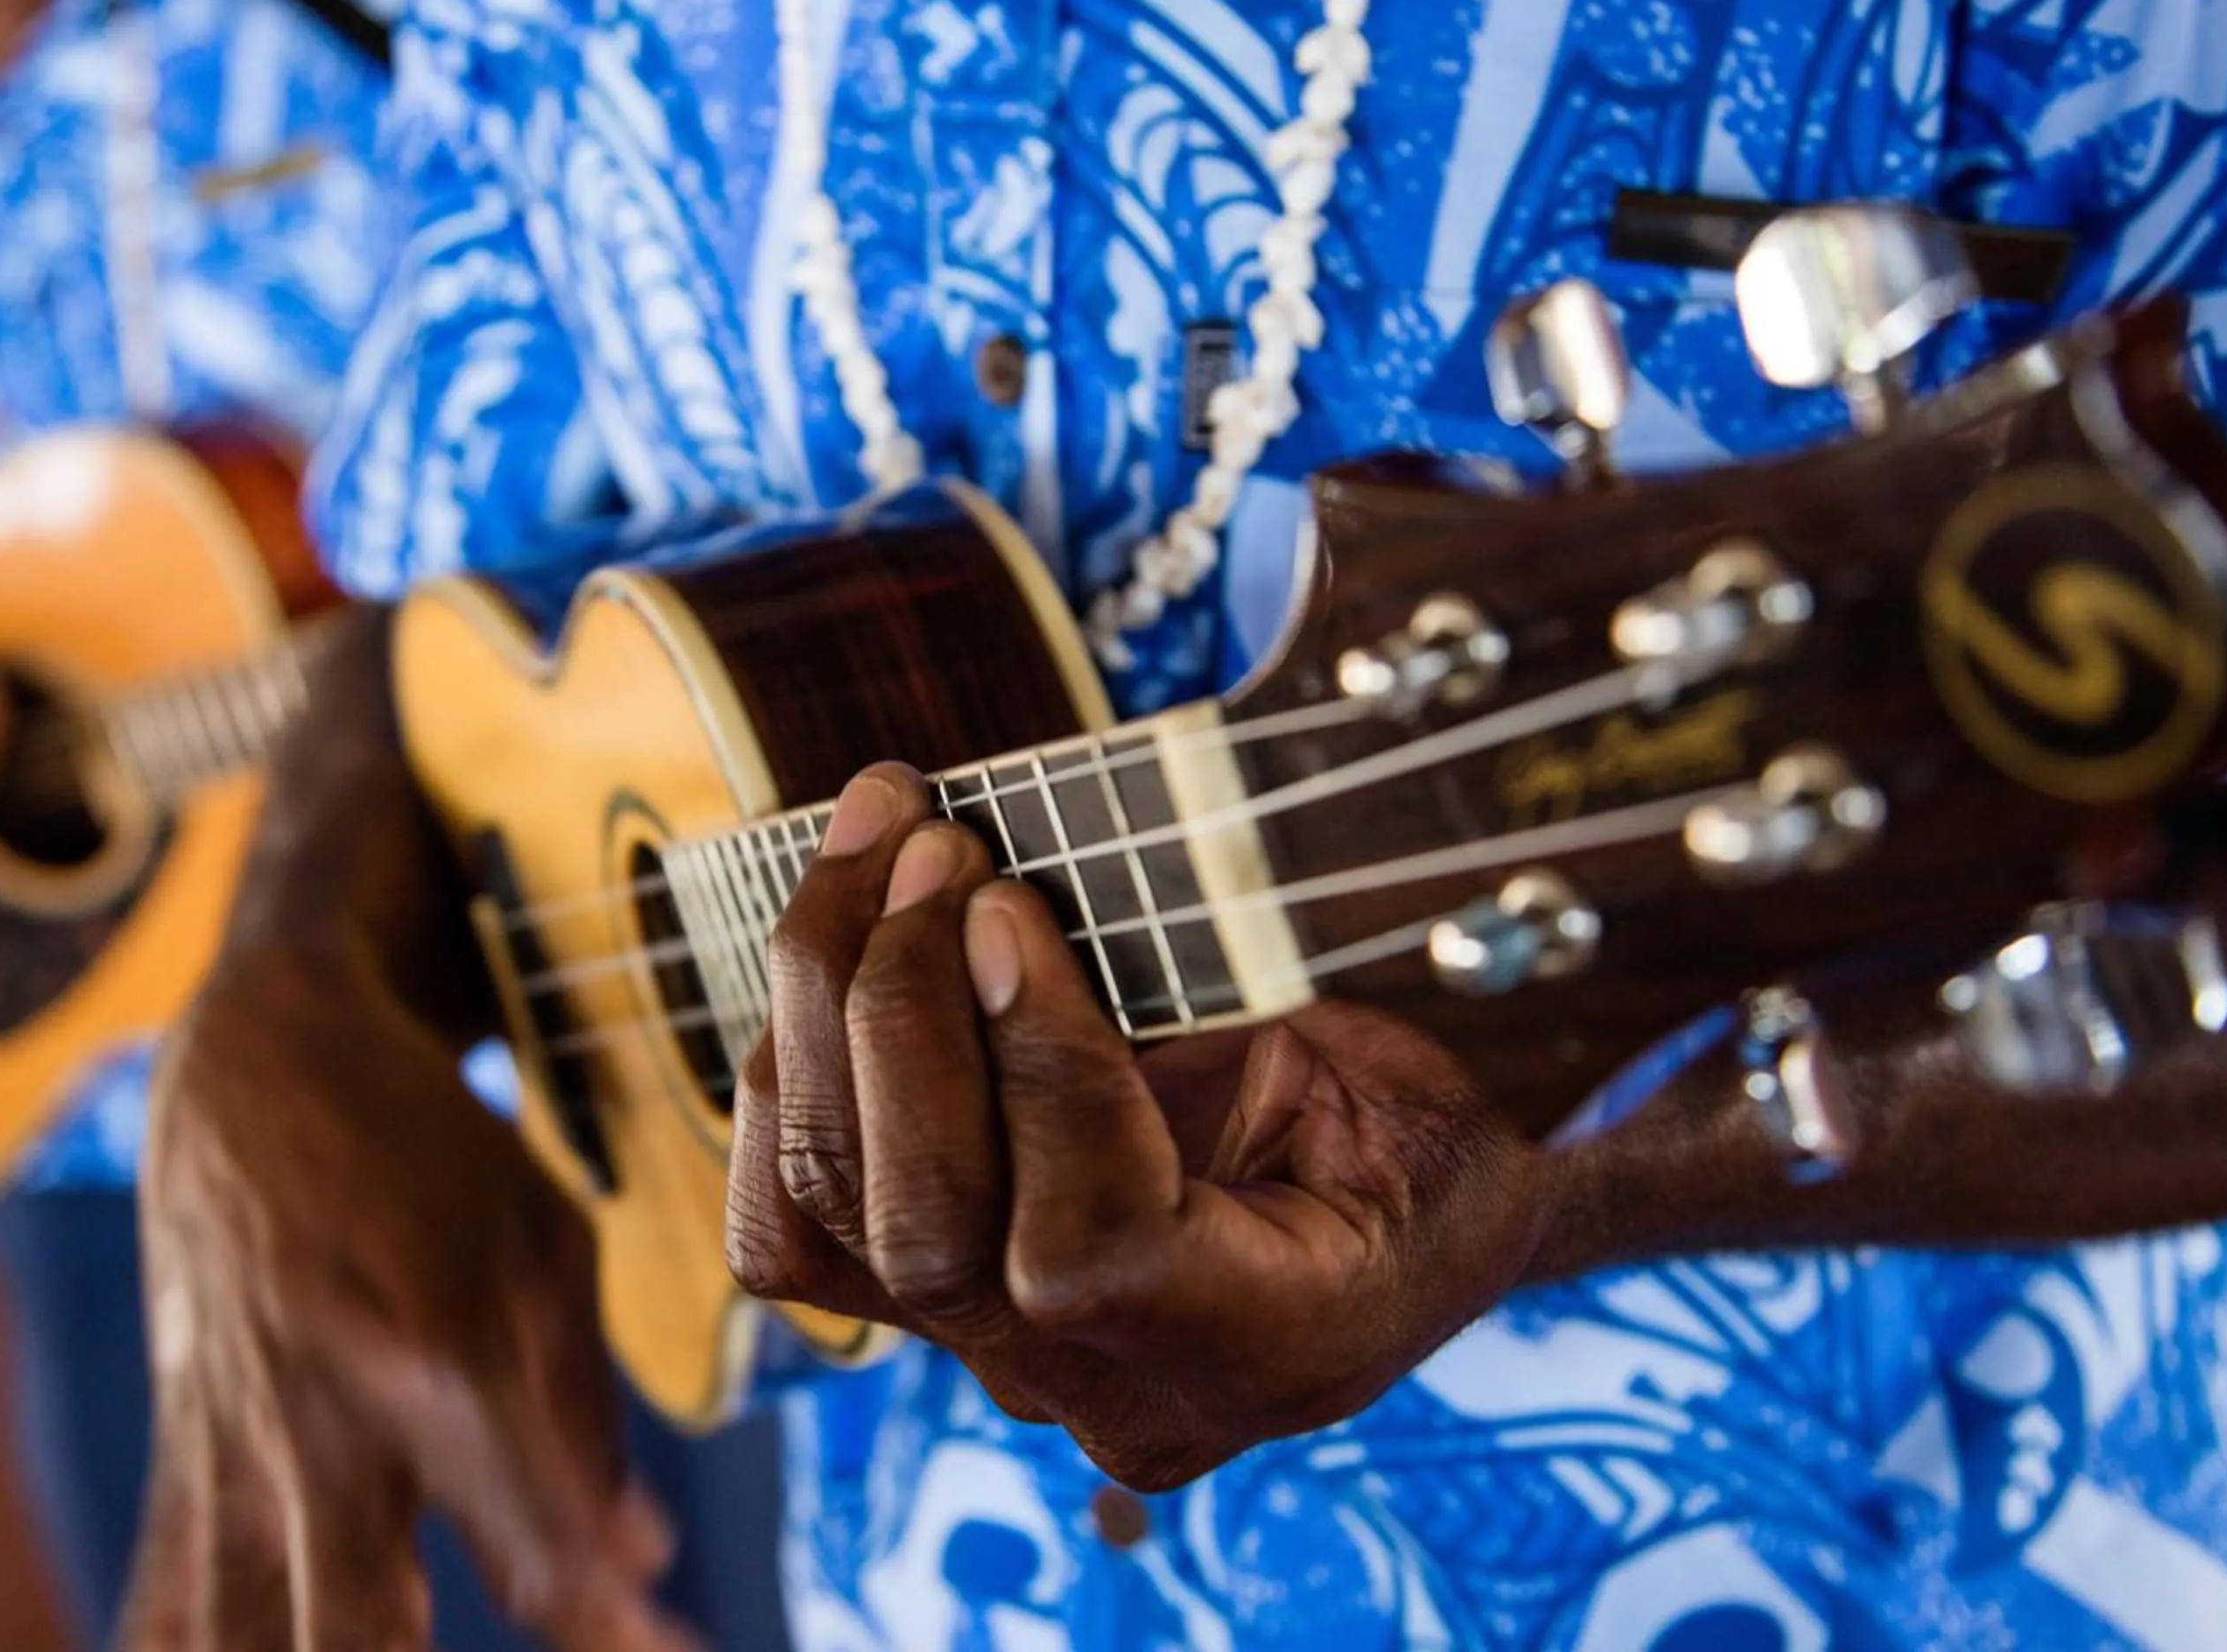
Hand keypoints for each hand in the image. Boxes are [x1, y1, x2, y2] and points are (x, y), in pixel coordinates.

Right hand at [123, 608, 695, 1651]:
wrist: (259, 1063)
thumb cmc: (435, 1154)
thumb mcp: (546, 1241)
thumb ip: (587, 1410)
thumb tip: (636, 1565)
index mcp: (440, 1349)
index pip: (534, 1537)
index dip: (607, 1622)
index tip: (666, 1645)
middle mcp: (327, 1418)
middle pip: (359, 1624)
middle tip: (561, 1647)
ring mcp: (237, 1453)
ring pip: (242, 1636)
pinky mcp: (177, 1466)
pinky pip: (158, 1609)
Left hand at [725, 764, 1555, 1489]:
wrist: (1407, 1213)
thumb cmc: (1436, 1129)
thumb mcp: (1430, 1068)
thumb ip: (1324, 1004)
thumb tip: (1256, 863)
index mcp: (1264, 1345)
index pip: (1084, 1258)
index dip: (1035, 1074)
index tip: (1016, 906)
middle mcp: (1110, 1387)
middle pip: (928, 1233)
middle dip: (899, 1005)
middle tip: (930, 839)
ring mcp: (1006, 1355)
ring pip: (833, 1217)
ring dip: (827, 1001)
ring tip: (874, 840)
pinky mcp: (933, 1303)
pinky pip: (793, 1224)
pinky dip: (790, 1072)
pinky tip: (832, 943)